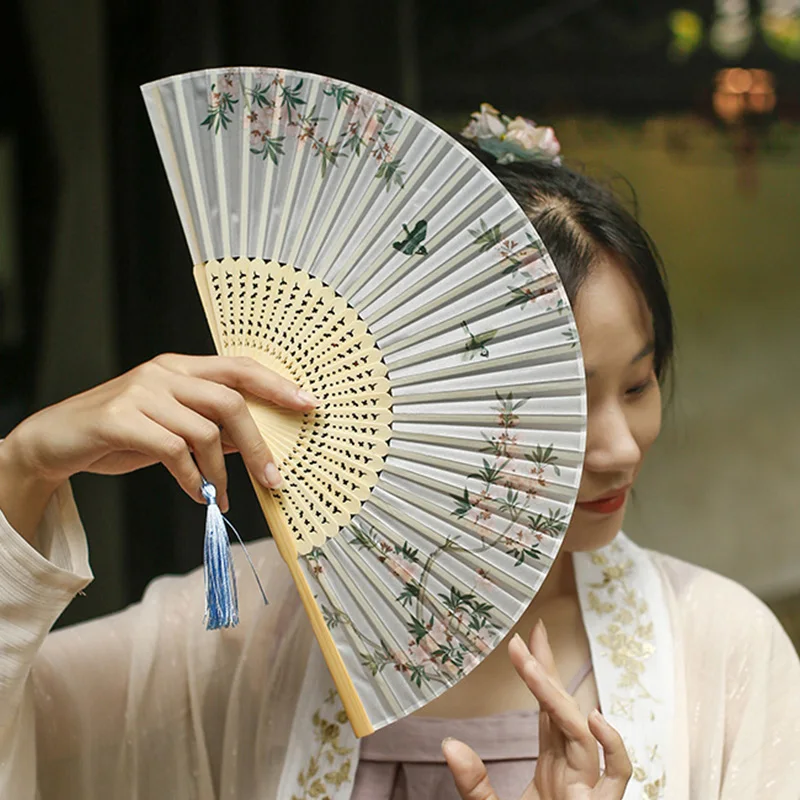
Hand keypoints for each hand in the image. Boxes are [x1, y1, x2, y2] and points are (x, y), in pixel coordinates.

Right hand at [0, 354, 315, 541]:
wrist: (55, 439)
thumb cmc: (120, 432)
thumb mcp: (170, 424)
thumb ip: (209, 426)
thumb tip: (254, 443)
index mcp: (180, 367)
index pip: (239, 367)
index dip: (277, 384)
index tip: (308, 403)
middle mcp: (164, 373)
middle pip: (230, 400)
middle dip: (257, 444)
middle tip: (273, 478)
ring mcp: (142, 393)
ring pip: (203, 431)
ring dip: (221, 472)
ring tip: (221, 496)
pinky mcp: (120, 418)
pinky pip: (173, 451)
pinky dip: (191, 478)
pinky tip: (195, 493)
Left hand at [444, 621, 631, 799]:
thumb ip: (474, 784)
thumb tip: (449, 743)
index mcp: (554, 767)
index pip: (548, 708)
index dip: (539, 671)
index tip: (526, 636)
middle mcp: (574, 770)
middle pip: (563, 709)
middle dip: (548, 670)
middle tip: (529, 633)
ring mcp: (590, 787)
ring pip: (581, 732)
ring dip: (559, 697)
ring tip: (535, 667)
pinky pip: (618, 772)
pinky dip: (611, 744)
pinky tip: (591, 717)